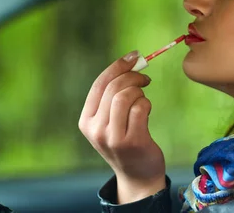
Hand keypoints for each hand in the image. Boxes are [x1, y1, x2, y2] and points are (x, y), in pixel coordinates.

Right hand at [79, 51, 165, 203]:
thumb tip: (130, 61)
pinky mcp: (132, 142)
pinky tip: (147, 110)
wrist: (137, 178)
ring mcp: (113, 137)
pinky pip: (140, 108)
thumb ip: (112, 96)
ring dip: (139, 91)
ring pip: (125, 96)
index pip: (99, 85)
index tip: (133, 56)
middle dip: (132, 76)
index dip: (117, 66)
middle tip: (145, 78)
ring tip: (144, 97)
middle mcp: (96, 129)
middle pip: (113, 88)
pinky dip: (146, 103)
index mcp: (85, 121)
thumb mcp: (109, 121)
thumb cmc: (125, 142)